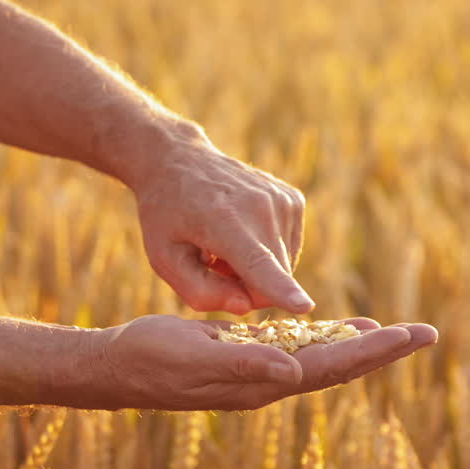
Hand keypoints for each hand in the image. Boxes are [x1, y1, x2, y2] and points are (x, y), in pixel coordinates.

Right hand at [86, 315, 437, 410]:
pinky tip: (335, 328)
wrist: (117, 366)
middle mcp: (269, 383)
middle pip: (340, 365)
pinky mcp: (247, 360)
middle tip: (427, 333)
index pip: (332, 367)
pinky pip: (298, 350)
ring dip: (360, 345)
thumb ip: (245, 364)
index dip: (374, 350)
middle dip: (383, 349)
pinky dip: (324, 339)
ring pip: (323, 359)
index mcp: (263, 383)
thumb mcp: (194, 356)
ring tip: (395, 331)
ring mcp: (259, 374)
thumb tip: (295, 372)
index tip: (411, 334)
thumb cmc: (150, 358)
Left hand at [133, 135, 311, 314]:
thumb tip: (245, 305)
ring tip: (224, 247)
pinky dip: (267, 251)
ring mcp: (282, 199)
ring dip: (256, 269)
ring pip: (284, 267)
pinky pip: (290, 250)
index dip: (283, 290)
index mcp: (223, 221)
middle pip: (273, 278)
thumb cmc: (167, 216)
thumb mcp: (164, 258)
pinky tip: (241, 234)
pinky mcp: (294, 199)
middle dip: (247, 288)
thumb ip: (199, 290)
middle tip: (213, 266)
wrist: (180, 161)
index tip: (305, 307)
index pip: (258, 263)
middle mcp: (260, 206)